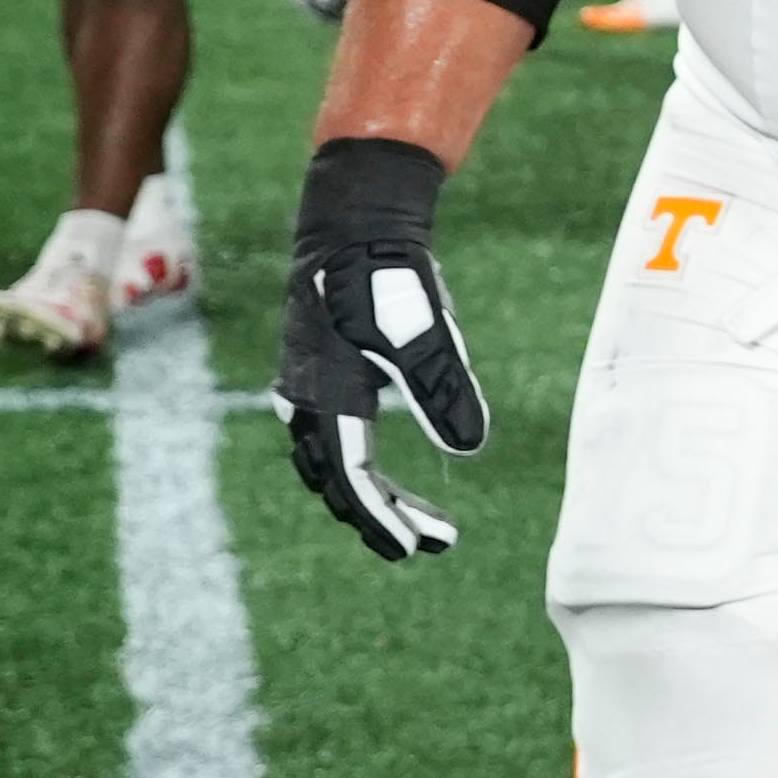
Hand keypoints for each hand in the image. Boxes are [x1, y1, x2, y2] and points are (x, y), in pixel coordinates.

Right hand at [273, 140, 482, 559]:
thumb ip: (444, 390)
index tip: (417, 548)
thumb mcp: (426, 336)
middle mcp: (306, 400)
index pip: (354, 479)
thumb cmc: (387, 279)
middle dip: (379, 516)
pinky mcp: (316, 372)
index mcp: (329, 398)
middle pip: (337, 479)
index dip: (385, 519)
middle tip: (426, 545)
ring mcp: (305, 386)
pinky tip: (378, 473)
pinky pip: (329, 435)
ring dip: (366, 494)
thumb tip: (472, 448)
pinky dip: (354, 463)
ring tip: (409, 519)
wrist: (352, 228)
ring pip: (328, 460)